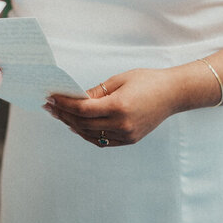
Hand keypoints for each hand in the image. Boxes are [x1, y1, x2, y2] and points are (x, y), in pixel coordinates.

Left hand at [43, 67, 180, 147]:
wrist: (173, 94)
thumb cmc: (147, 81)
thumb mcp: (119, 80)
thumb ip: (96, 92)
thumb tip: (75, 98)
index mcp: (119, 106)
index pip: (83, 109)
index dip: (64, 104)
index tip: (51, 98)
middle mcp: (122, 124)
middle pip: (83, 123)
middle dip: (63, 114)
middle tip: (49, 106)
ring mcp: (126, 135)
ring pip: (91, 134)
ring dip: (72, 125)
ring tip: (59, 115)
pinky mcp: (130, 139)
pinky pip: (103, 141)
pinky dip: (87, 134)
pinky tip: (77, 125)